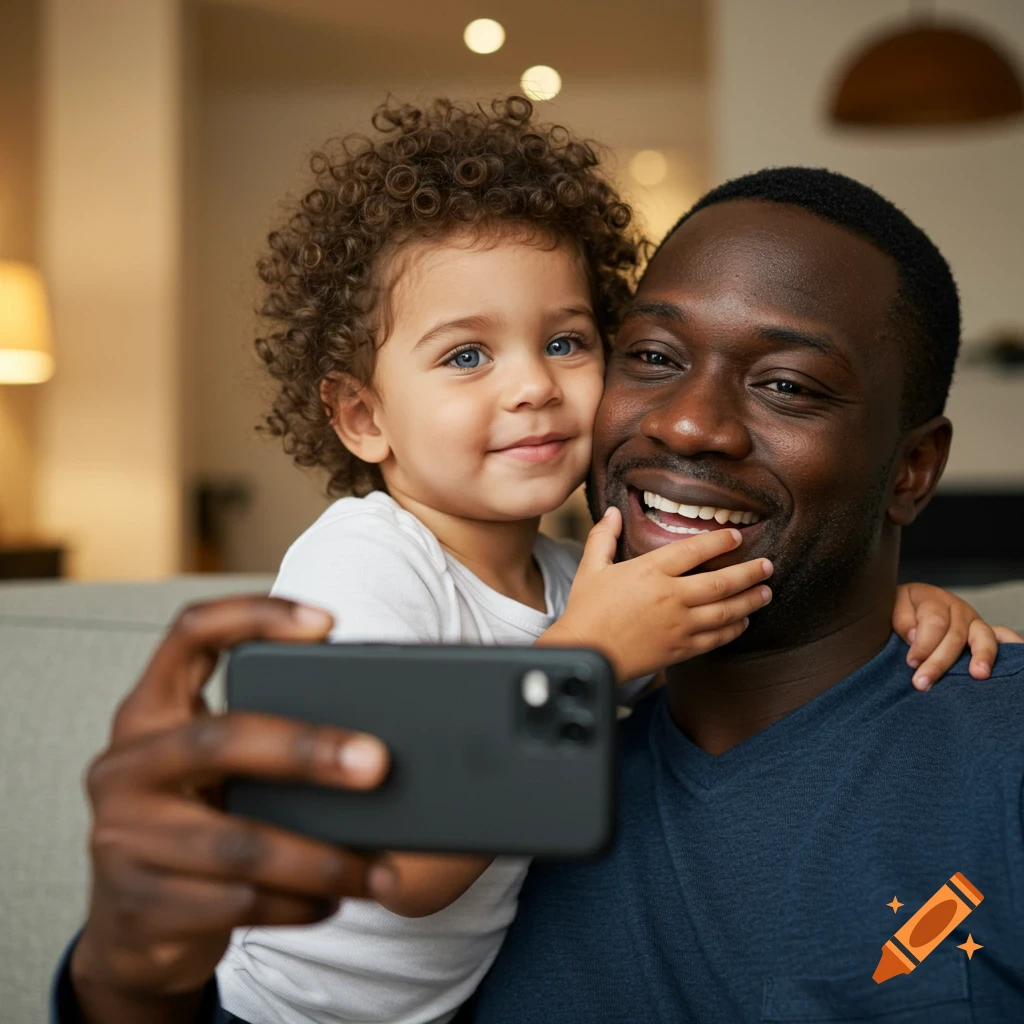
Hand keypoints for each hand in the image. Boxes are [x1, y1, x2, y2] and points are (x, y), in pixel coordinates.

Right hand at [70, 596, 393, 1023]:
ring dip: (324, 859)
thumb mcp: (215, 772)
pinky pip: (237, 903)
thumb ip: (265, 741)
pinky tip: (333, 900)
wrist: (130, 930)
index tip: (327, 621)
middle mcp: (125, 766)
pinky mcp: (138, 904)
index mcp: (149, 713)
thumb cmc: (197, 825)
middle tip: (378, 764)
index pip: (190, 634)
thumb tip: (377, 742)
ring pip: (239, 843)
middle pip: (222, 739)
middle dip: (307, 750)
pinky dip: (298, 904)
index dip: (254, 616)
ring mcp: (123, 837)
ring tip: (382, 869)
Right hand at [541, 507, 773, 679]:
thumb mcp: (590, 568)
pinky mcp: (680, 648)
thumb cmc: (586, 610)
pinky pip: (716, 637)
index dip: (720, 541)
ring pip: (726, 611)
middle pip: (722, 581)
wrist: (587, 654)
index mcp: (650, 571)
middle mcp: (671, 596)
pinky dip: (734, 629)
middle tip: (768, 566)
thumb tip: (613, 512)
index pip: (694, 550)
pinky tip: (743, 622)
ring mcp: (679, 624)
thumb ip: (603, 537)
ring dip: (750, 600)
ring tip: (766, 592)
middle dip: (749, 572)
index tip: (737, 537)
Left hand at [892, 582, 1023, 690]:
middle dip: (939, 662)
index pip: (934, 622)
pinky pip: (1002, 636)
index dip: (923, 644)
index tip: (911, 663)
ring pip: (982, 637)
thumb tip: (914, 637)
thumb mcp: (891, 606)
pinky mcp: (983, 631)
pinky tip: (1017, 653)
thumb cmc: (897, 609)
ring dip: (981, 656)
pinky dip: (1012, 644)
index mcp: (932, 598)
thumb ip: (901, 620)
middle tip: (922, 683)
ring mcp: (973, 620)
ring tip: (978, 675)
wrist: (907, 603)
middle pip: (954, 635)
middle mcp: (957, 608)